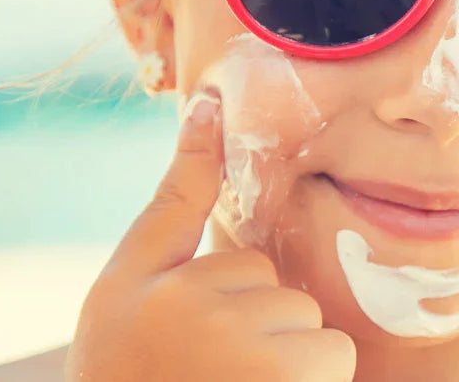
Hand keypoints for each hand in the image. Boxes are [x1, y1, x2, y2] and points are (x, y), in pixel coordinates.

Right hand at [65, 91, 355, 380]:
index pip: (238, 256)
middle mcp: (204, 312)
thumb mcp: (129, 290)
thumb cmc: (126, 375)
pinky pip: (332, 359)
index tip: (198, 322)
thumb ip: (174, 201)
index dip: (228, 295)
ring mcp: (253, 352)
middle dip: (257, 331)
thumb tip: (207, 104)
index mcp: (157, 286)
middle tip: (209, 378)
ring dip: (288, 364)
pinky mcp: (297, 378)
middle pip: (278, 291)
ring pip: (309, 328)